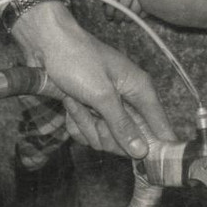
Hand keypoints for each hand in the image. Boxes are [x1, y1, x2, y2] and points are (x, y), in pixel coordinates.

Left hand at [11, 3, 176, 158]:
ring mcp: (108, 106)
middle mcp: (128, 100)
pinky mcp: (90, 109)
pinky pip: (87, 130)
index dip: (157, 145)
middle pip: (127, 139)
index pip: (161, 126)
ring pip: (103, 137)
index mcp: (140, 90)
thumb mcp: (101, 94)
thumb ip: (122, 124)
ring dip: (85, 123)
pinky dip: (75, 120)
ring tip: (76, 100)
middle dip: (105, 131)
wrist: (45, 43)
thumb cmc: (76, 59)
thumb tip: (143, 152)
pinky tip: (69, 103)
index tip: (148, 163)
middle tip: (92, 112)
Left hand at [99, 0, 142, 15]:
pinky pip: (146, 8)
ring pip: (135, 9)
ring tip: (126, 19)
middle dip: (119, 15)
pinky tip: (136, 15)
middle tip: (117, 20)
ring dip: (129, 17)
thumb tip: (104, 4)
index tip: (109, 16)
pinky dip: (140, 15)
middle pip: (123, 5)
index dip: (110, 9)